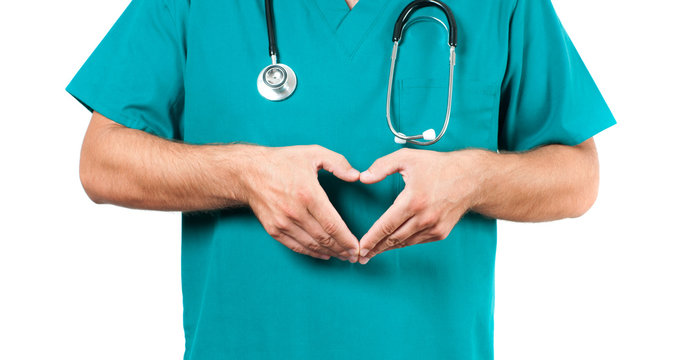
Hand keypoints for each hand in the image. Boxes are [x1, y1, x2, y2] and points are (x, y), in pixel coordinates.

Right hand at [241, 145, 360, 261]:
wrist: (248, 172)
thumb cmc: (282, 161)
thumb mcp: (313, 152)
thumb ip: (338, 162)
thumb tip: (356, 176)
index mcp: (308, 194)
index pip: (333, 225)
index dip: (347, 239)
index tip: (357, 247)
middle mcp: (295, 212)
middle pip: (324, 238)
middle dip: (342, 250)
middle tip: (354, 255)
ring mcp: (282, 223)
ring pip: (311, 245)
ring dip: (329, 253)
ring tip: (342, 256)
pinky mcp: (273, 229)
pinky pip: (296, 246)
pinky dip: (311, 253)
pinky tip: (323, 254)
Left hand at [357, 148, 486, 263]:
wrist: (471, 178)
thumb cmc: (438, 166)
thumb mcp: (407, 157)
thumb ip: (382, 166)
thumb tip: (363, 177)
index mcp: (413, 201)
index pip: (386, 225)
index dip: (371, 238)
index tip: (360, 248)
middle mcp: (424, 218)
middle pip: (393, 239)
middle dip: (375, 248)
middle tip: (361, 256)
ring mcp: (434, 227)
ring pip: (405, 242)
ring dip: (388, 248)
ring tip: (373, 252)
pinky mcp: (441, 233)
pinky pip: (417, 241)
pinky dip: (404, 243)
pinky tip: (393, 243)